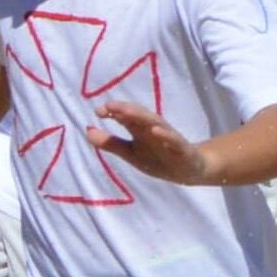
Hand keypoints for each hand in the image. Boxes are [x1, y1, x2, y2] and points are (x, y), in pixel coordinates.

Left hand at [90, 102, 217, 184]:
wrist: (189, 171)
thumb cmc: (158, 158)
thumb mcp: (131, 152)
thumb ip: (110, 143)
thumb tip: (87, 130)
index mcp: (140, 129)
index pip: (126, 117)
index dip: (113, 112)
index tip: (99, 112)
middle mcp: (154, 129)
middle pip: (139, 116)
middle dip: (126, 110)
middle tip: (110, 106)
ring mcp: (168, 138)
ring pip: (155, 124)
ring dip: (142, 117)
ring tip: (127, 112)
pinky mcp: (182, 149)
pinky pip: (173, 140)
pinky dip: (165, 135)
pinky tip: (155, 130)